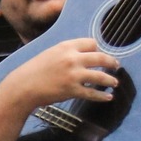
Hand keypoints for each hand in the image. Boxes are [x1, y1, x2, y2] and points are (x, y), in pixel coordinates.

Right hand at [4, 37, 120, 110]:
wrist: (23, 86)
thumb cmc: (34, 70)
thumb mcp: (50, 53)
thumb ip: (66, 53)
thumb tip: (82, 56)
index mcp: (66, 46)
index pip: (91, 43)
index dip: (98, 49)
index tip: (101, 54)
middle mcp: (72, 58)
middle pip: (100, 57)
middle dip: (111, 62)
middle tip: (116, 66)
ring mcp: (74, 75)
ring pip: (100, 76)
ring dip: (110, 80)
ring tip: (115, 82)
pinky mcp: (73, 90)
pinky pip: (92, 93)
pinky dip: (102, 96)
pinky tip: (108, 97)